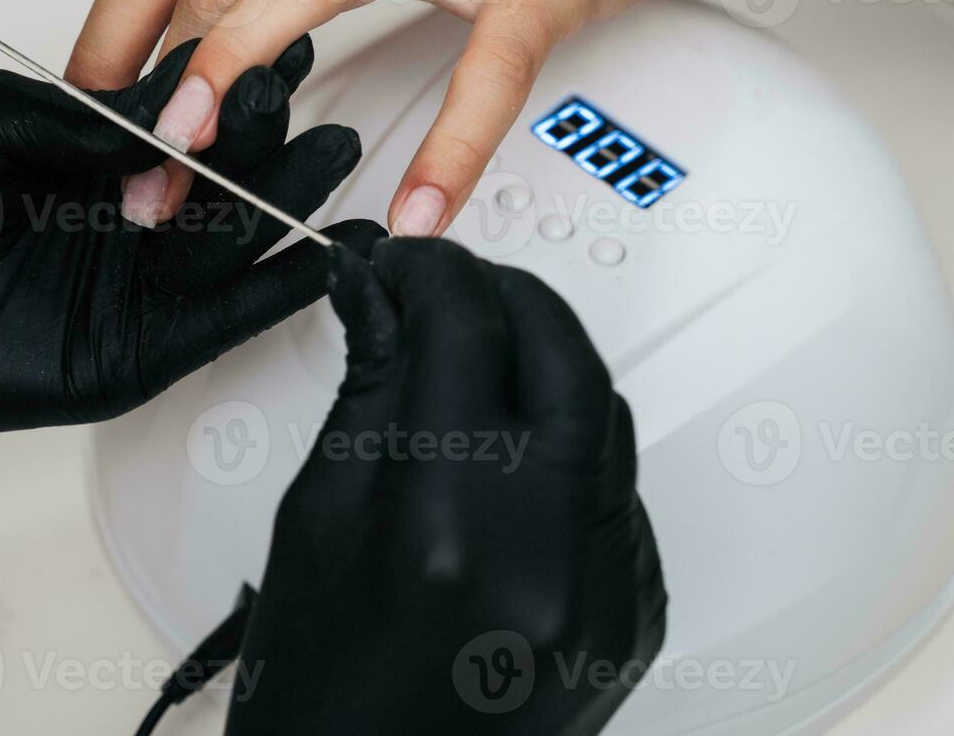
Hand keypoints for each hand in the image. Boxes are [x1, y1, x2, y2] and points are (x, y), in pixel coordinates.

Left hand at [0, 39, 381, 533]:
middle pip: (219, 177)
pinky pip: (219, 321)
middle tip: (308, 92)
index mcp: (86, 163)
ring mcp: (131, 290)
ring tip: (336, 153)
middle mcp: (121, 223)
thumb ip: (72, 111)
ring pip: (229, 244)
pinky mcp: (133, 353)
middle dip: (267, 135)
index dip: (227, 81)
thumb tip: (165, 103)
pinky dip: (276, 290)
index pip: (179, 120)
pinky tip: (326, 254)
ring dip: (287, 201)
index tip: (276, 33)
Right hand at [227, 239, 666, 734]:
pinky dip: (569, 449)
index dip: (431, 272)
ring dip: (545, 367)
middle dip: (506, 298)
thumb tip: (379, 294)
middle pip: (564, 355)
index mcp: (444, 527)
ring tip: (476, 364)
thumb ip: (371, 386)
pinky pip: (618, 492)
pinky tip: (512, 455)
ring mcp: (605, 595)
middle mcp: (545, 559)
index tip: (401, 266)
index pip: (466, 332)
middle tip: (447, 292)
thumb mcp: (319, 516)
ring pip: (605, 417)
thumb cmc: (318, 686)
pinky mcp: (634, 618)